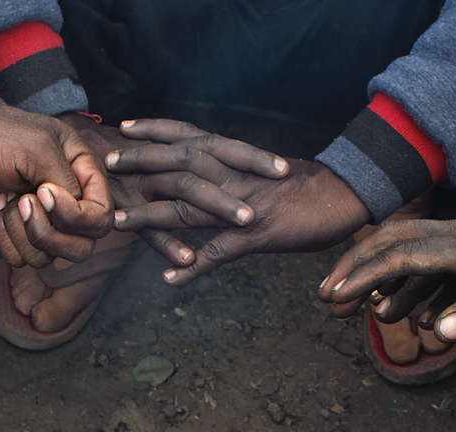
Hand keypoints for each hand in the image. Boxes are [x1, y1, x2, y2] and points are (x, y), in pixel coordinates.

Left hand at [0, 103, 111, 264]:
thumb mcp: (39, 147)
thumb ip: (65, 181)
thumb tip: (72, 212)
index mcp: (83, 175)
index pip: (101, 217)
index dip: (75, 217)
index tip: (42, 192)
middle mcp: (69, 203)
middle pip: (81, 248)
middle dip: (47, 235)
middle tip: (23, 202)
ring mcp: (45, 222)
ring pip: (48, 258)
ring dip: (20, 231)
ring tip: (8, 198)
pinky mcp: (19, 234)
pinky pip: (21, 260)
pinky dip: (4, 238)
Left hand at [105, 122, 358, 287]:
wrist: (347, 196)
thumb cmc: (307, 186)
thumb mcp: (264, 171)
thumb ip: (235, 171)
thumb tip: (211, 172)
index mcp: (236, 159)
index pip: (188, 136)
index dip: (155, 132)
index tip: (125, 129)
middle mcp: (234, 176)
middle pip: (179, 164)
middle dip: (142, 164)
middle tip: (109, 165)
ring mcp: (244, 206)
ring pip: (189, 207)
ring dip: (152, 214)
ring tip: (121, 221)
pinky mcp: (258, 235)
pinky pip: (220, 254)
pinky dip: (193, 268)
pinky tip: (170, 279)